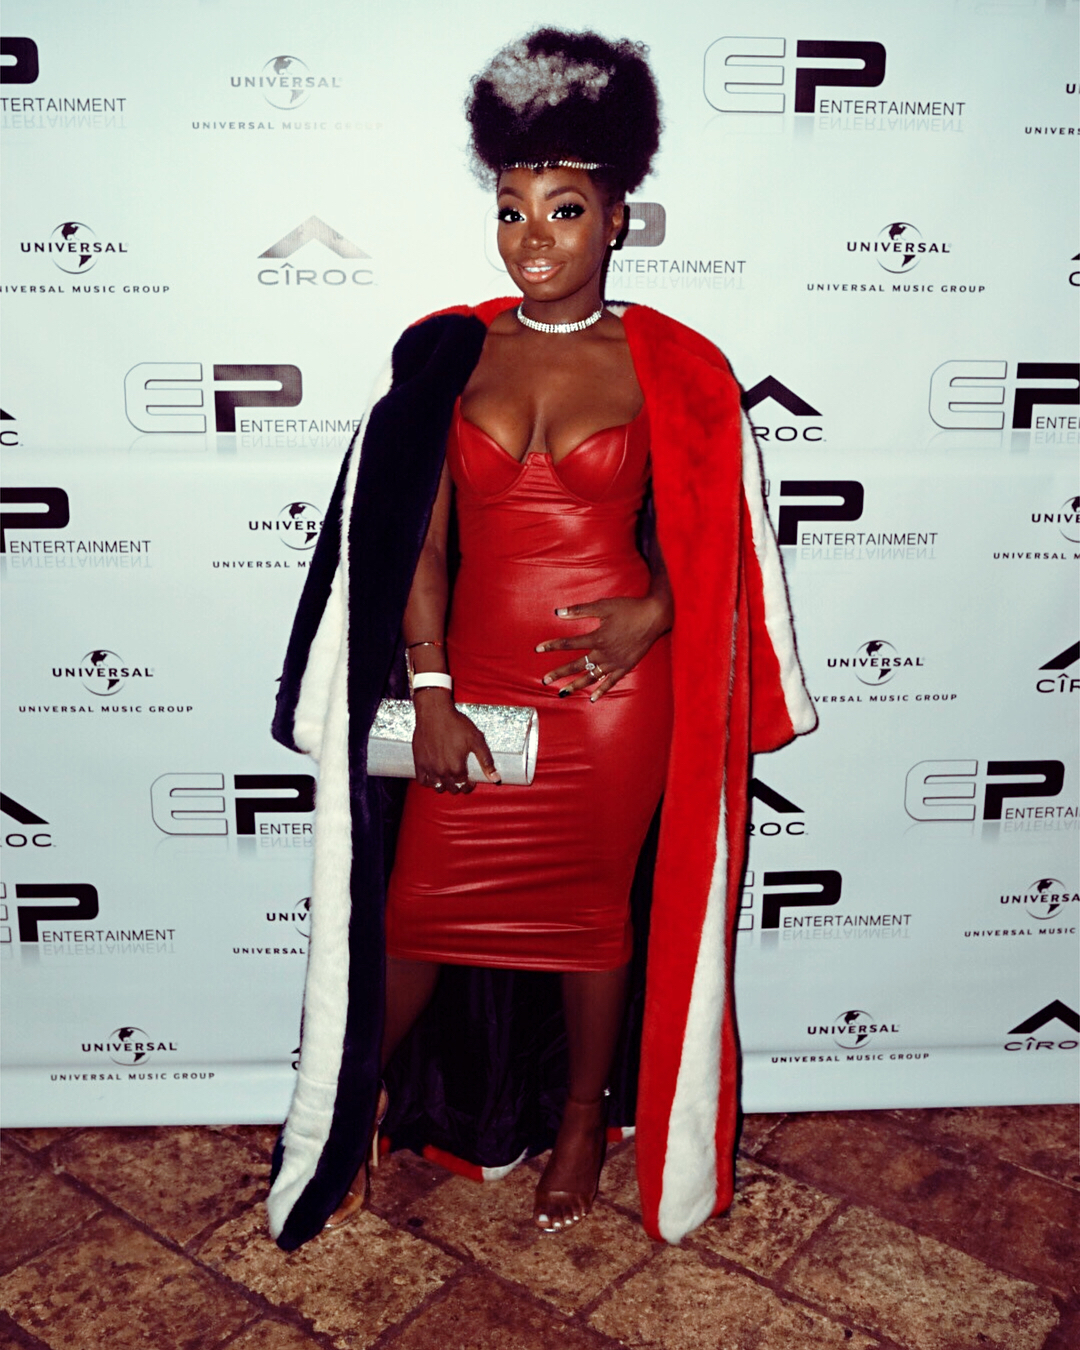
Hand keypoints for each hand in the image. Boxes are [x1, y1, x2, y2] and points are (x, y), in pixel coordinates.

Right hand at [412, 692, 500, 791]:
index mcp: (457, 768)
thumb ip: (486, 761)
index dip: (469, 785)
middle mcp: (442, 771)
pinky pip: (422, 780)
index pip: (464, 786)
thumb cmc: (456, 724)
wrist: (434, 712)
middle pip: (452, 789)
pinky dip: (428, 782)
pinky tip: (433, 776)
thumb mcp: (476, 740)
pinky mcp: (419, 762)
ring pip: (437, 787)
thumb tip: (495, 778)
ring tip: (448, 777)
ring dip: (444, 785)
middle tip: (461, 777)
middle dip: (458, 786)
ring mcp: (429, 768)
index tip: (470, 780)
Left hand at [536, 595, 669, 700]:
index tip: (538, 649)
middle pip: (576, 665)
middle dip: (559, 673)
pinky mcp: (625, 666)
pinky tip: (592, 699)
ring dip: (576, 685)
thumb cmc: (629, 609)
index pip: (568, 643)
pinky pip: (611, 682)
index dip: (552, 645)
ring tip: (562, 692)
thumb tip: (559, 612)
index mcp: (597, 638)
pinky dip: (601, 691)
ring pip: (592, 677)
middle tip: (544, 680)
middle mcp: (604, 653)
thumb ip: (580, 610)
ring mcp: (615, 662)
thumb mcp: (603, 606)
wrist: (654, 617)